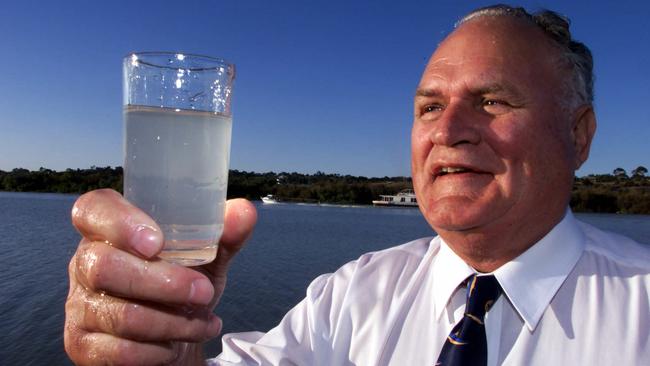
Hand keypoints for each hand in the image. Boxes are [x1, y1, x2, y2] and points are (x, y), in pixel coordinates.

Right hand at [64, 189, 256, 364]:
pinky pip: (118, 351)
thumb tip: (244, 211)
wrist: (175, 337)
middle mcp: (85, 263)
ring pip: (119, 314)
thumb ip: (224, 235)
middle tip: (203, 292)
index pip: (92, 209)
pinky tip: (178, 346)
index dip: (119, 222)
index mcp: (109, 230)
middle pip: (103, 266)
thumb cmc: (184, 284)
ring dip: (172, 323)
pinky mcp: (83, 344)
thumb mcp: (208, 259)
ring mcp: (79, 306)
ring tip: (204, 322)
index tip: (157, 242)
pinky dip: (158, 351)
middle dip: (163, 283)